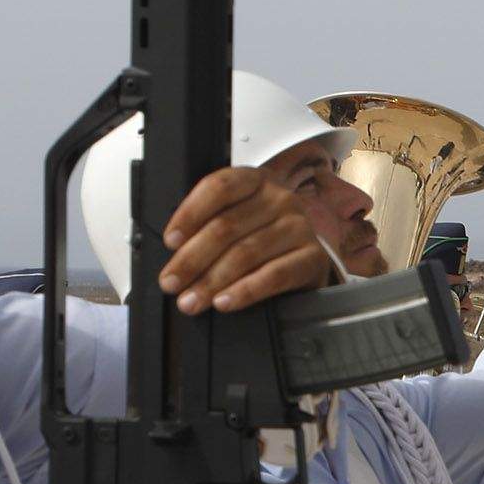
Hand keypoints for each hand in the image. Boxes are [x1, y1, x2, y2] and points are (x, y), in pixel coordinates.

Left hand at [157, 169, 334, 314]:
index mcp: (256, 181)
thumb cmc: (263, 237)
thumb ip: (209, 224)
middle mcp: (280, 198)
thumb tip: (175, 252)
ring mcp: (299, 227)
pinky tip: (224, 302)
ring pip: (246, 253)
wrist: (306, 260)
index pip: (219, 187)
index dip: (189, 214)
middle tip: (171, 283)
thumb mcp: (238, 218)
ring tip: (192, 300)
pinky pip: (274, 275)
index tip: (170, 241)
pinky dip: (245, 291)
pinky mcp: (313, 257)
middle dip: (192, 259)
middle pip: (226, 226)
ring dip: (212, 281)